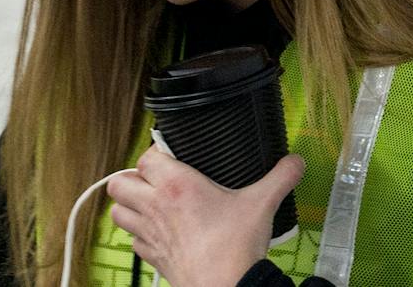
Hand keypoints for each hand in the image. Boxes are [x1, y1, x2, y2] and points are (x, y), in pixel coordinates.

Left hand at [105, 146, 304, 286]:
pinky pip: (132, 241)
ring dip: (129, 206)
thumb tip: (295, 162)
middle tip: (153, 179)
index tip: (171, 154)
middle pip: (118, 183)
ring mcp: (149, 235)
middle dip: (131, 178)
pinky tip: (159, 232)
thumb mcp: (261, 203)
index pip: (146, 156)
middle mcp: (155, 206)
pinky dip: (139, 235)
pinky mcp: (153, 258)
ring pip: (117, 212)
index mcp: (176, 185)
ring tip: (149, 203)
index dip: (156, 153)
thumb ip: (280, 177)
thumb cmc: (235, 246)